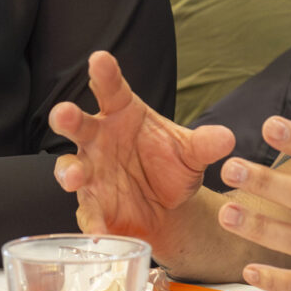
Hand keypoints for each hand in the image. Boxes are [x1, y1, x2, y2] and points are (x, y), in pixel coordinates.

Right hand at [50, 51, 234, 254]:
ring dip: (69, 172)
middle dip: (67, 118)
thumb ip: (205, 144)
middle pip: (78, 123)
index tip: (99, 59)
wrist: (169, 208)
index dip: (104, 73)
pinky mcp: (94, 206)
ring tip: (74, 178)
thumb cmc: (171, 166)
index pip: (111, 88)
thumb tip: (227, 138)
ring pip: (70, 167)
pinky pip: (87, 214)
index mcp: (122, 113)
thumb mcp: (191, 153)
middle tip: (64, 113)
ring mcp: (92, 172)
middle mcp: (100, 139)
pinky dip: (90, 222)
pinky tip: (97, 232)